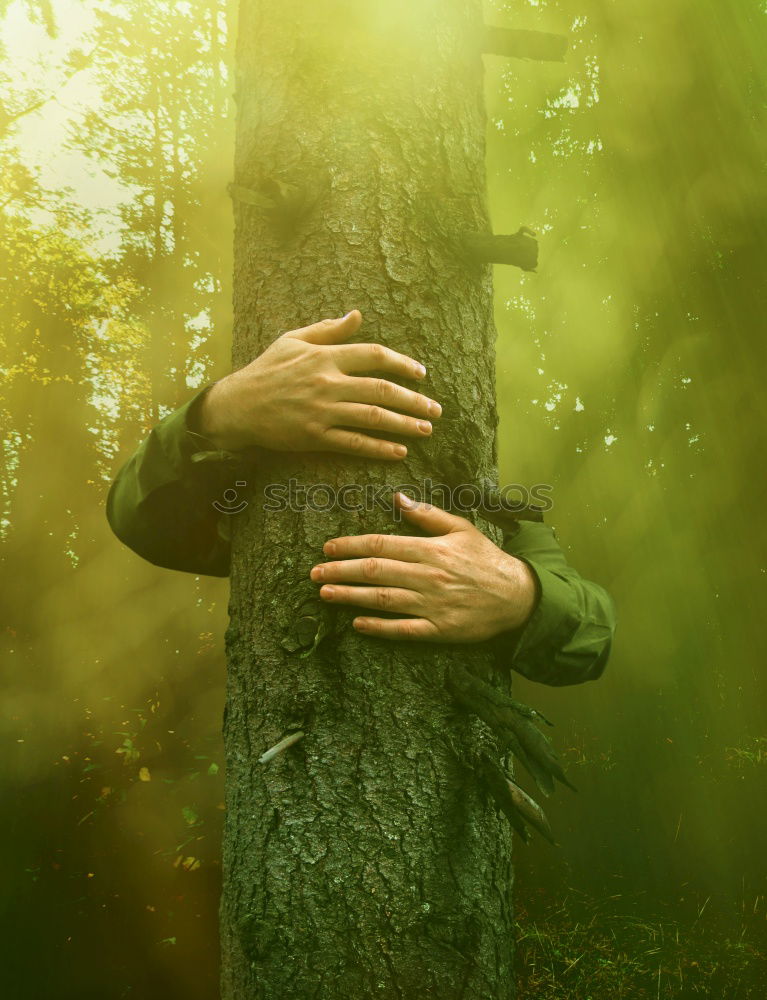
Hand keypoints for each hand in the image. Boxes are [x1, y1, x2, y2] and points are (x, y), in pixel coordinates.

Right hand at [193, 310, 440, 457]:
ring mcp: (322, 411)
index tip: (421, 373)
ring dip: (404, 424)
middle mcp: (328, 382)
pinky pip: (354, 443)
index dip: (402, 364)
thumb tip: (357, 315)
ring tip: (426, 430)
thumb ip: (328, 330)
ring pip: (372, 418)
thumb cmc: (266, 370)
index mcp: (325, 356)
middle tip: (435, 409)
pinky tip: (398, 451)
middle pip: (381, 390)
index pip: (374, 356)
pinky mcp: (315, 436)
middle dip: (414, 400)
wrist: (237, 406)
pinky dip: (378, 447)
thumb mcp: (293, 340)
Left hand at [310, 493, 538, 641]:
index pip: (381, 544)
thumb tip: (397, 498)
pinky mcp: (439, 629)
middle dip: (340, 571)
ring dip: (350, 596)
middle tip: (313, 572)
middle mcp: (427, 575)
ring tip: (324, 593)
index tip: (328, 548)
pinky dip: (378, 627)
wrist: (517, 595)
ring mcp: (432, 604)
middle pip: (375, 571)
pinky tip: (357, 624)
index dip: (351, 546)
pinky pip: (403, 629)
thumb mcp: (461, 528)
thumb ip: (427, 514)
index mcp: (430, 549)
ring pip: (383, 599)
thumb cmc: (486, 559)